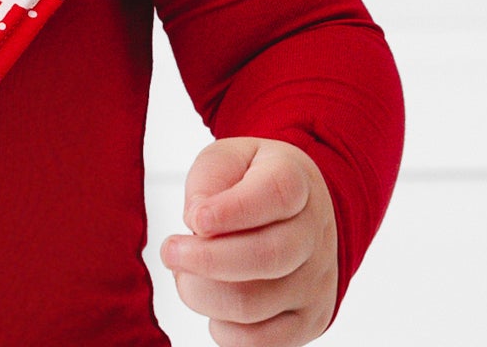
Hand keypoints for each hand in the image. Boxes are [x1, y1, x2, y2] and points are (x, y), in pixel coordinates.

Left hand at [159, 136, 336, 346]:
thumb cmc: (249, 179)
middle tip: (170, 251)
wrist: (296, 209)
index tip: (194, 219)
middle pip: (265, 257)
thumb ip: (210, 181)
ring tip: (184, 275)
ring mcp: (316, 281)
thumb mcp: (227, 158)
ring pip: (255, 304)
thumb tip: (198, 224)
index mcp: (296, 181)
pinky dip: (224, 329)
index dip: (231, 211)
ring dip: (204, 294)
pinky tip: (209, 300)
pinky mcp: (309, 320)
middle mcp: (315, 234)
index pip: (274, 195)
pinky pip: (263, 341)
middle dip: (206, 259)